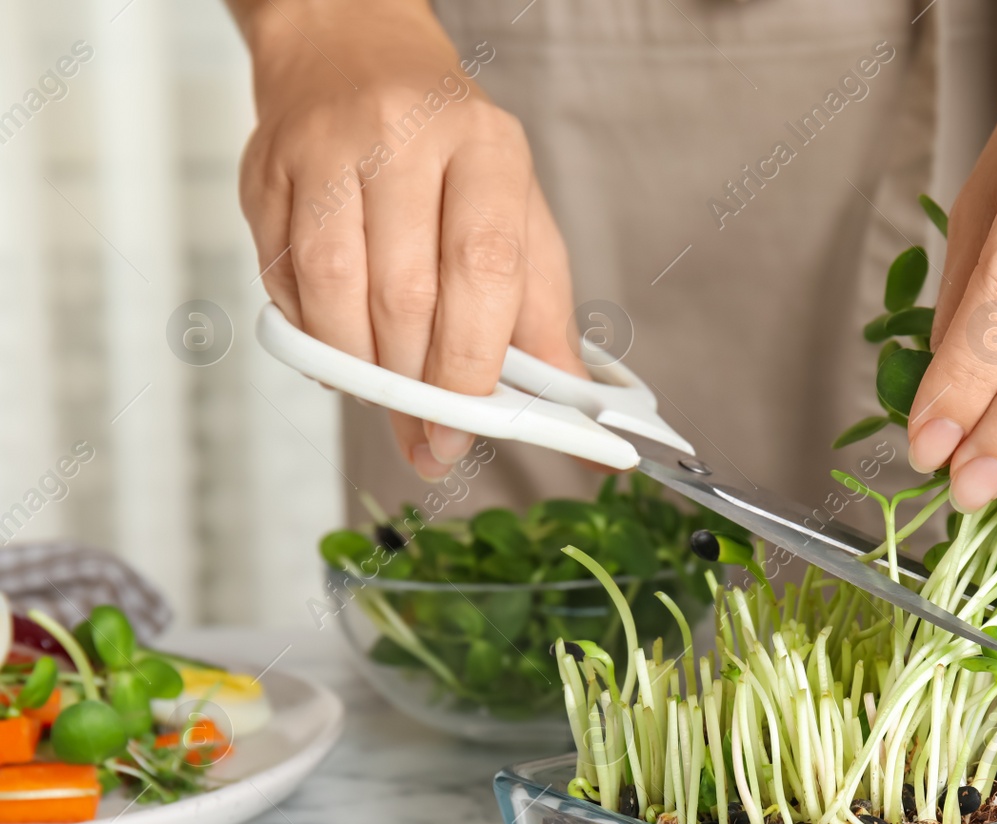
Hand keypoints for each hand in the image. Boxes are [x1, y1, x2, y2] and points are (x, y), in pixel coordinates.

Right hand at [232, 0, 581, 479]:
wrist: (352, 53)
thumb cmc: (448, 147)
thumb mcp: (518, 212)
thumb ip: (543, 310)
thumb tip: (571, 404)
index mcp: (486, 148)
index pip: (482, 270)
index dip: (469, 364)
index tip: (465, 426)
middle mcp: (403, 138)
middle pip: (403, 292)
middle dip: (414, 387)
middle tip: (425, 436)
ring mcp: (325, 151)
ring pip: (332, 291)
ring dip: (359, 368)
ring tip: (384, 398)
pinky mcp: (265, 173)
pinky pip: (280, 281)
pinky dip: (312, 336)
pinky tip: (339, 348)